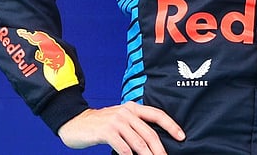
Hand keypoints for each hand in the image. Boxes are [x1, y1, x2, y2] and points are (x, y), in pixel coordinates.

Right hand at [58, 102, 184, 153]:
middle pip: (149, 133)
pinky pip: (123, 148)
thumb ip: (135, 124)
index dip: (171, 125)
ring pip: (138, 142)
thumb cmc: (100, 124)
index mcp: (133, 108)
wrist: (75, 123)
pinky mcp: (106, 132)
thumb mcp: (120, 118)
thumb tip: (153, 139)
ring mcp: (116, 122)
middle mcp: (126, 112)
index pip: (157, 114)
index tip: (181, 136)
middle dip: (160, 149)